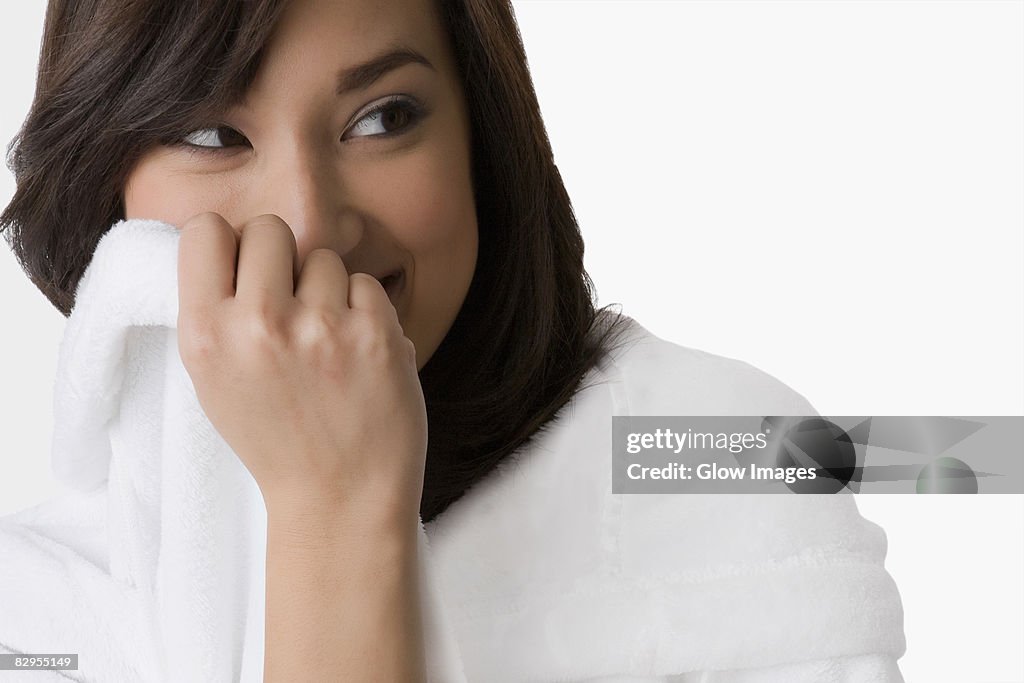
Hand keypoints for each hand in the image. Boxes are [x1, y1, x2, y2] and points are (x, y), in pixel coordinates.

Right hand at [175, 212, 425, 518]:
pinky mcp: (375, 333)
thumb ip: (216, 311)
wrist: (340, 498)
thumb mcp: (215, 382)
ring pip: (324, 258)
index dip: (229, 245)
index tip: (243, 270)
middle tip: (291, 303)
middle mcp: (258, 325)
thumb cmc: (277, 438)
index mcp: (205, 336)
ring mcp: (321, 327)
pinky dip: (367, 312)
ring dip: (328, 291)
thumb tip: (229, 240)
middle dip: (282, 258)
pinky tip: (358, 355)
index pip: (205, 230)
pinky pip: (368, 283)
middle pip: (269, 228)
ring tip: (326, 345)